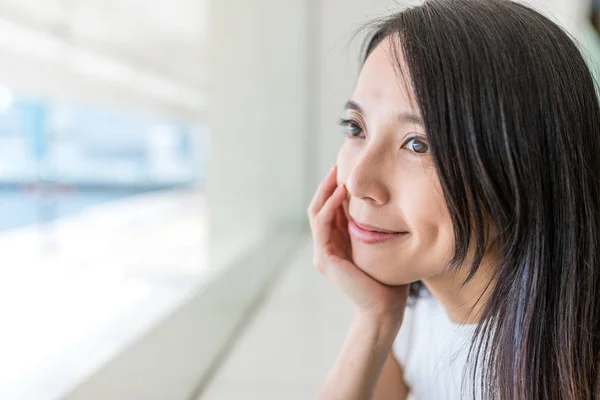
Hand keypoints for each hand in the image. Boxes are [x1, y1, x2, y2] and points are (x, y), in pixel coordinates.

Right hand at [308, 165, 408, 319]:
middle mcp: (326, 245)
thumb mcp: (382, 244)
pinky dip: (330, 205)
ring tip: (338, 172)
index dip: (335, 187)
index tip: (347, 168)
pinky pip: (322, 224)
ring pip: (317, 212)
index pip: (331, 208)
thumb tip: (389, 200)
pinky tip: (342, 192)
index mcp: (338, 241)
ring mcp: (323, 252)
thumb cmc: (390, 278)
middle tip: (338, 163)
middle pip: (320, 206)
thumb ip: (377, 226)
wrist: (384, 307)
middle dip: (328, 184)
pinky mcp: (324, 258)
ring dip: (326, 190)